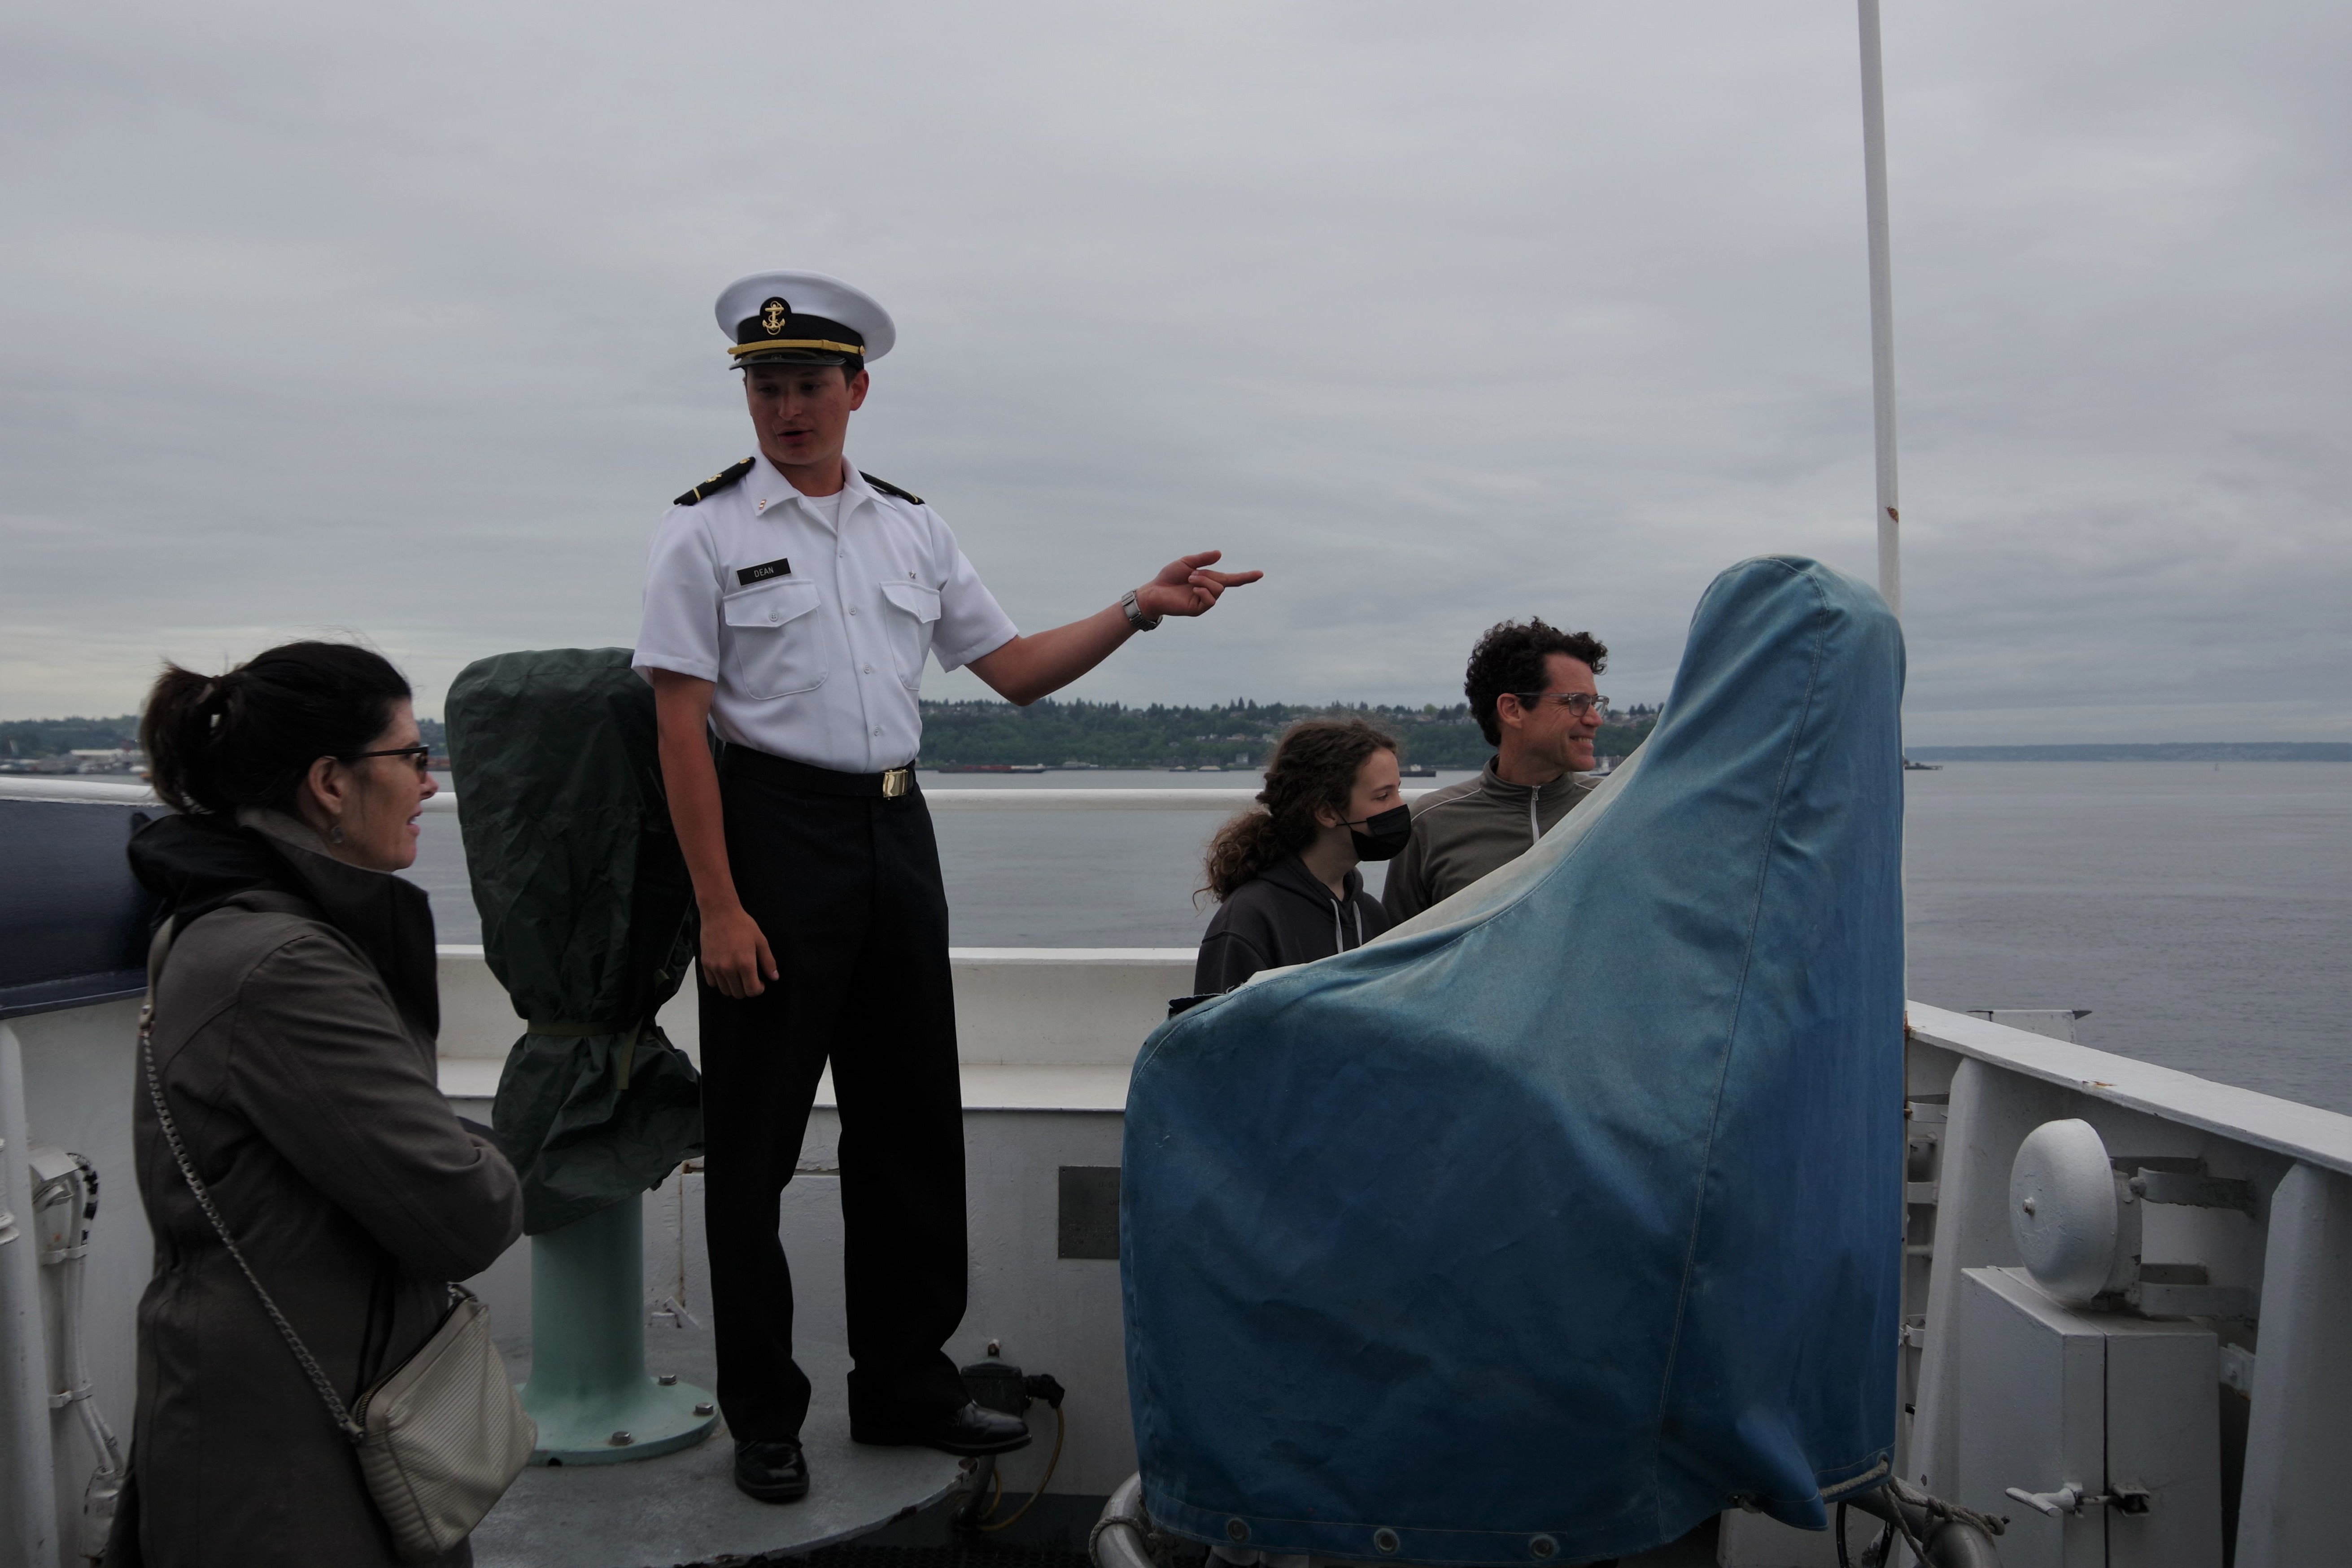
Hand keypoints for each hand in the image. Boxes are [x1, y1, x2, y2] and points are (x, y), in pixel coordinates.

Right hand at [698, 902, 778, 998]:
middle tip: (750, 977)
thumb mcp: (761, 941)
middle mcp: (729, 969)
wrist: (719, 913)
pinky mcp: (705, 964)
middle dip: (747, 989)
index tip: (760, 981)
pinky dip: (719, 981)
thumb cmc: (743, 925)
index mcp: (745, 964)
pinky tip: (725, 971)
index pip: (752, 991)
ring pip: (725, 990)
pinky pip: (712, 983)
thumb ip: (768, 961)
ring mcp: (715, 967)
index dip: (759, 989)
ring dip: (733, 987)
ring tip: (737, 975)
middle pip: (739, 993)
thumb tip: (774, 978)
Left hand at [1133, 550, 1262, 620]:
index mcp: (1209, 580)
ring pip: (1218, 590)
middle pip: (1223, 582)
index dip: (1246, 577)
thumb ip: (1203, 559)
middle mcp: (1209, 591)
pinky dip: (1203, 591)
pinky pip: (1211, 600)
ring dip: (1203, 581)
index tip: (1260, 574)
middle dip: (1208, 575)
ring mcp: (1205, 602)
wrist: (1154, 591)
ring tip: (1189, 581)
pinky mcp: (1198, 610)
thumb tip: (1220, 553)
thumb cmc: (1169, 577)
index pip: (1232, 580)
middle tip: (1191, 575)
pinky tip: (1193, 589)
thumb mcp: (1186, 562)